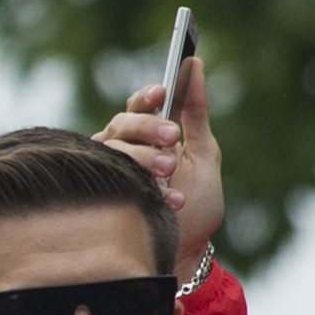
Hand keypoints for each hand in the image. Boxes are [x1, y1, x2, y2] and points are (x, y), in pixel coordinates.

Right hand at [96, 53, 222, 269]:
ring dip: (144, 157)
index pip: (139, 104)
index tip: (162, 92)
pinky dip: (143, 187)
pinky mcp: (107, 197)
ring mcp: (112, 173)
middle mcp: (124, 148)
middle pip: (122, 122)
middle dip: (148, 127)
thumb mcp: (206, 153)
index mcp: (147, 134)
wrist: (189, 250)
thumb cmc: (197, 202)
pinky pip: (113, 180)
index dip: (147, 96)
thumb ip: (196, 112)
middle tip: (173, 138)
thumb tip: (194, 64)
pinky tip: (170, 199)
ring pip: (113, 149)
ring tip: (170, 171)